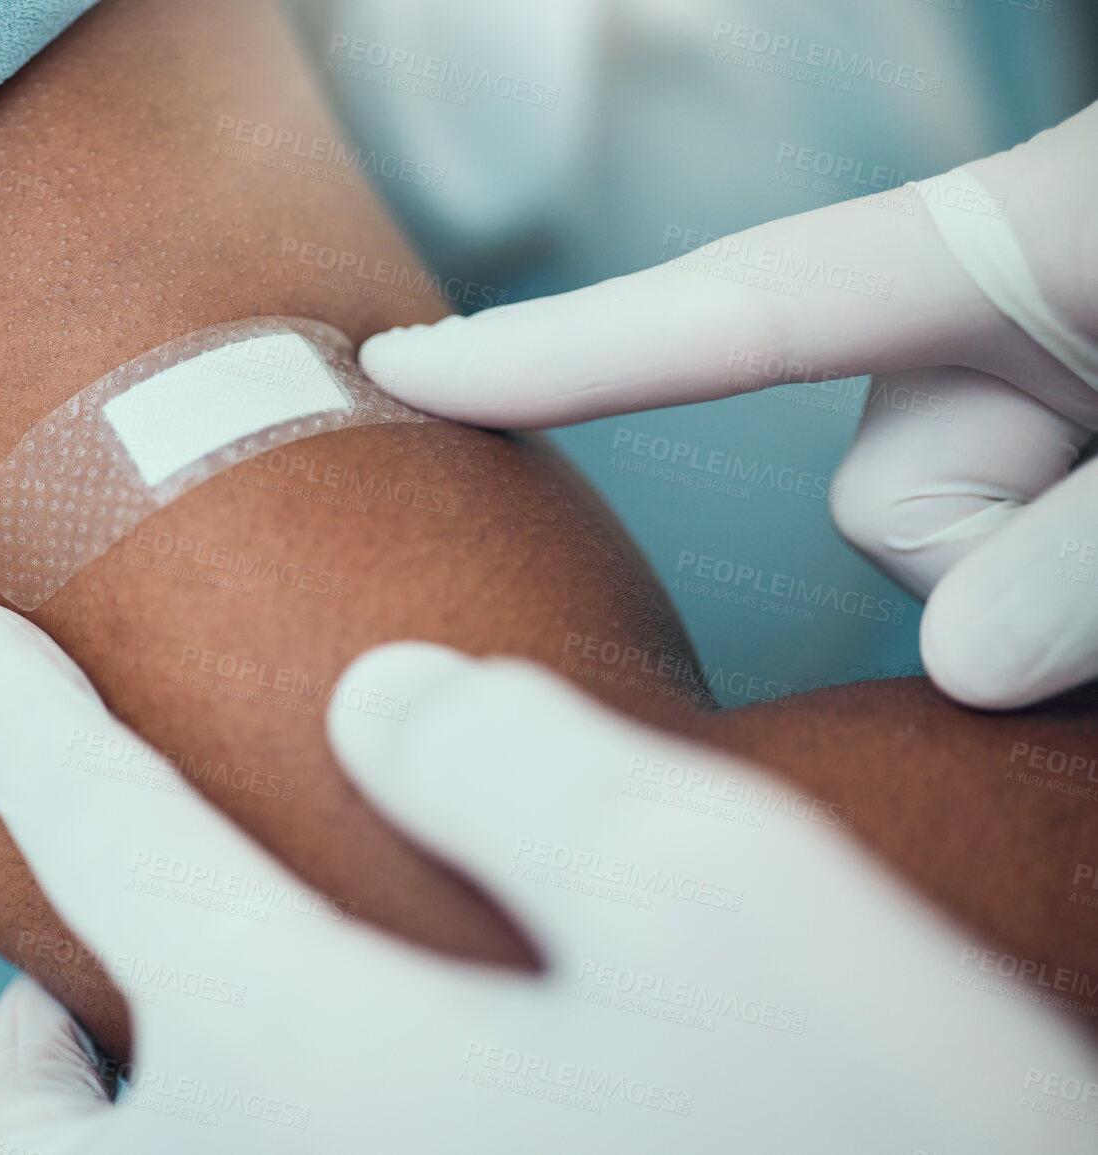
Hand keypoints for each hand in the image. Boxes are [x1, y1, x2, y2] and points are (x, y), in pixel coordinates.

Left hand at [0, 601, 1095, 1152]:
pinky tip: (293, 1149)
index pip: (102, 841)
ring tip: (139, 1084)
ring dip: (77, 1141)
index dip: (24, 722)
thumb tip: (380, 702)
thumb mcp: (722, 896)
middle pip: (26, 1119)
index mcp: (298, 1064)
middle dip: (17, 1019)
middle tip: (47, 973)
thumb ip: (516, 765)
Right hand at [359, 102, 1097, 710]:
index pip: (741, 307)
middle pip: (871, 486)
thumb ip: (1080, 552)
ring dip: (1020, 567)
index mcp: (1025, 232)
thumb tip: (964, 665)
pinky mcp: (1030, 417)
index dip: (558, 349)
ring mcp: (1009, 355)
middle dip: (974, 552)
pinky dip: (1037, 567)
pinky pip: (972, 542)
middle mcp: (982, 289)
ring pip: (920, 529)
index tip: (401, 369)